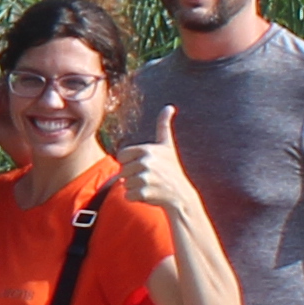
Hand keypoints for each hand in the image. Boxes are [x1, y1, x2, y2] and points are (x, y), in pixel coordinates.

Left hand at [122, 110, 207, 230]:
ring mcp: (146, 177)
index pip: (121, 156)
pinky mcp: (145, 192)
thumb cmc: (172, 170)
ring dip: (135, 187)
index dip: (130, 163)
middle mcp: (146, 162)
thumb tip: (169, 106)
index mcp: (147, 149)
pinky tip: (150, 196)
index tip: (145, 165)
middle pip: (122, 171)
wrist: (182, 196)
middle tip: (150, 178)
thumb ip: (164, 126)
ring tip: (151, 186)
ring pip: (124, 184)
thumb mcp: (168, 146)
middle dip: (132, 177)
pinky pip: (127, 196)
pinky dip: (135, 198)